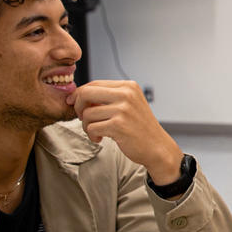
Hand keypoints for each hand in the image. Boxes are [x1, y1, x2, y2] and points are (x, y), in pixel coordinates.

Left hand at [68, 80, 182, 182]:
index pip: (94, 83)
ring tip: (97, 132)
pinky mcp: (118, 125)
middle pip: (86, 93)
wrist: (157, 147)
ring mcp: (123, 110)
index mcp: (128, 86)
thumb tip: (79, 95)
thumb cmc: (140, 127)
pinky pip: (91, 128)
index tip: (73, 103)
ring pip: (87, 114)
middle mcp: (126, 94)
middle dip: (78, 106)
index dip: (79, 93)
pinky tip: (100, 138)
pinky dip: (92, 135)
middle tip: (82, 118)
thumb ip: (108, 97)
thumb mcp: (129, 104)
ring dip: (86, 126)